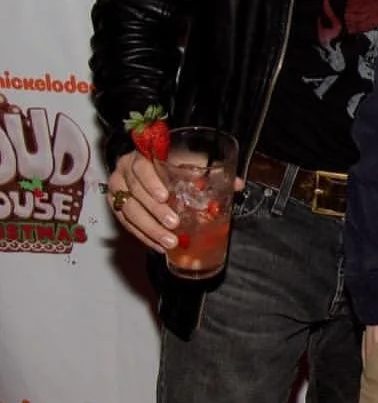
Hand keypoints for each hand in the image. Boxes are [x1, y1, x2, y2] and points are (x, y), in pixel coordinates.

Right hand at [106, 153, 242, 253]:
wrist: (149, 163)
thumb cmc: (172, 160)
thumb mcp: (190, 160)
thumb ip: (210, 170)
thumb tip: (237, 184)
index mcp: (141, 156)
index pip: (141, 168)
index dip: (151, 183)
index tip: (165, 197)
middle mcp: (124, 172)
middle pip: (135, 193)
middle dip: (154, 212)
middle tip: (173, 225)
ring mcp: (117, 190)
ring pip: (128, 212)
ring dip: (149, 229)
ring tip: (168, 242)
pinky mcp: (116, 207)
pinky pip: (126, 224)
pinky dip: (143, 236)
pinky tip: (158, 246)